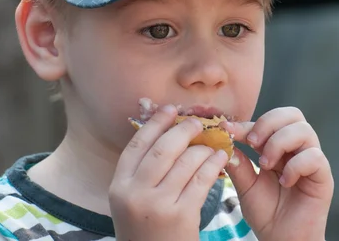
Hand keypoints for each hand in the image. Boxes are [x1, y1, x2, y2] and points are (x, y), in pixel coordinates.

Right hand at [109, 105, 229, 240]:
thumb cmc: (145, 229)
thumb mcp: (130, 201)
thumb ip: (140, 172)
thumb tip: (163, 133)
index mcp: (118, 186)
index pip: (137, 144)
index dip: (155, 123)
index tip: (169, 110)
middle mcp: (134, 193)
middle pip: (162, 149)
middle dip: (182, 130)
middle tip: (196, 123)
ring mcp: (158, 205)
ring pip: (185, 162)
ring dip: (202, 148)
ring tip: (212, 143)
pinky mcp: (181, 215)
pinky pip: (201, 180)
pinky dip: (213, 165)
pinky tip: (220, 159)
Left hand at [222, 107, 333, 240]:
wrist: (281, 239)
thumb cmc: (266, 212)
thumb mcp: (245, 183)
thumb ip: (238, 161)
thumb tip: (225, 138)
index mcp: (279, 146)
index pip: (269, 121)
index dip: (248, 122)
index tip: (227, 128)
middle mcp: (298, 149)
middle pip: (292, 114)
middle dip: (268, 123)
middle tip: (253, 142)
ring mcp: (312, 161)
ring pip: (304, 130)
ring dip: (279, 143)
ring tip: (266, 164)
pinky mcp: (323, 177)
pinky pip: (314, 157)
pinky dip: (295, 165)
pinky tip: (284, 181)